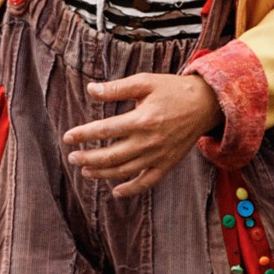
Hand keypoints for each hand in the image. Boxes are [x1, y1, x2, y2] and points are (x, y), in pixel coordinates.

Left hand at [63, 71, 220, 196]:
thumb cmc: (172, 90)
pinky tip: (116, 191)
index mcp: (141, 119)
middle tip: (72, 157)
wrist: (205, 105)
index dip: (83, 134)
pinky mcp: (167, 164)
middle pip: (111, 155)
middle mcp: (148, 141)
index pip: (105, 130)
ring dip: (103, 173)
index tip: (68, 137)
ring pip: (125, 171)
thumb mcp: (145, 82)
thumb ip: (117, 88)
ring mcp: (158, 156)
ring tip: (86, 170)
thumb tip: (91, 90)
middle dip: (88, 158)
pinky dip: (131, 189)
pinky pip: (147, 182)